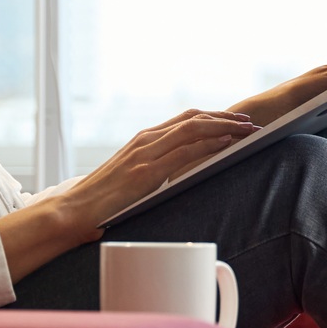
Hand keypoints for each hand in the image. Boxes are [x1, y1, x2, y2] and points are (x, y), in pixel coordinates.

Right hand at [67, 108, 259, 233]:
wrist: (75, 210)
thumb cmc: (103, 200)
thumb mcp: (132, 177)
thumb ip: (154, 170)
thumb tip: (181, 174)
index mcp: (143, 140)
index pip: (185, 120)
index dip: (214, 118)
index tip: (236, 121)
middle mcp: (146, 140)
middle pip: (194, 118)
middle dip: (226, 117)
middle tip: (251, 122)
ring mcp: (146, 153)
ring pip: (193, 128)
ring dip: (225, 127)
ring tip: (248, 130)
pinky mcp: (147, 171)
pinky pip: (184, 151)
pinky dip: (209, 144)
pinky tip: (227, 142)